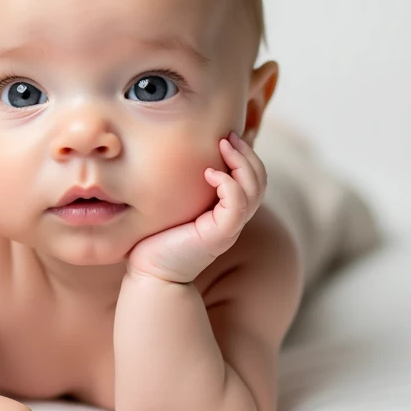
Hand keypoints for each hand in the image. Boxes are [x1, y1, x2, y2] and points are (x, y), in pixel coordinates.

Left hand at [124, 131, 267, 283]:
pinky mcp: (220, 236)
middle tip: (229, 136)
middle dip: (247, 153)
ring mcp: (229, 227)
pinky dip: (229, 184)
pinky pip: (238, 205)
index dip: (246, 155)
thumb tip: (171, 153)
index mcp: (226, 210)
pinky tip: (209, 174)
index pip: (253, 178)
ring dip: (242, 163)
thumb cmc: (155, 238)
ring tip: (223, 146)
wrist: (151, 273)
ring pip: (255, 189)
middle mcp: (233, 218)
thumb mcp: (173, 204)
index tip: (227, 136)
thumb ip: (183, 185)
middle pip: (260, 179)